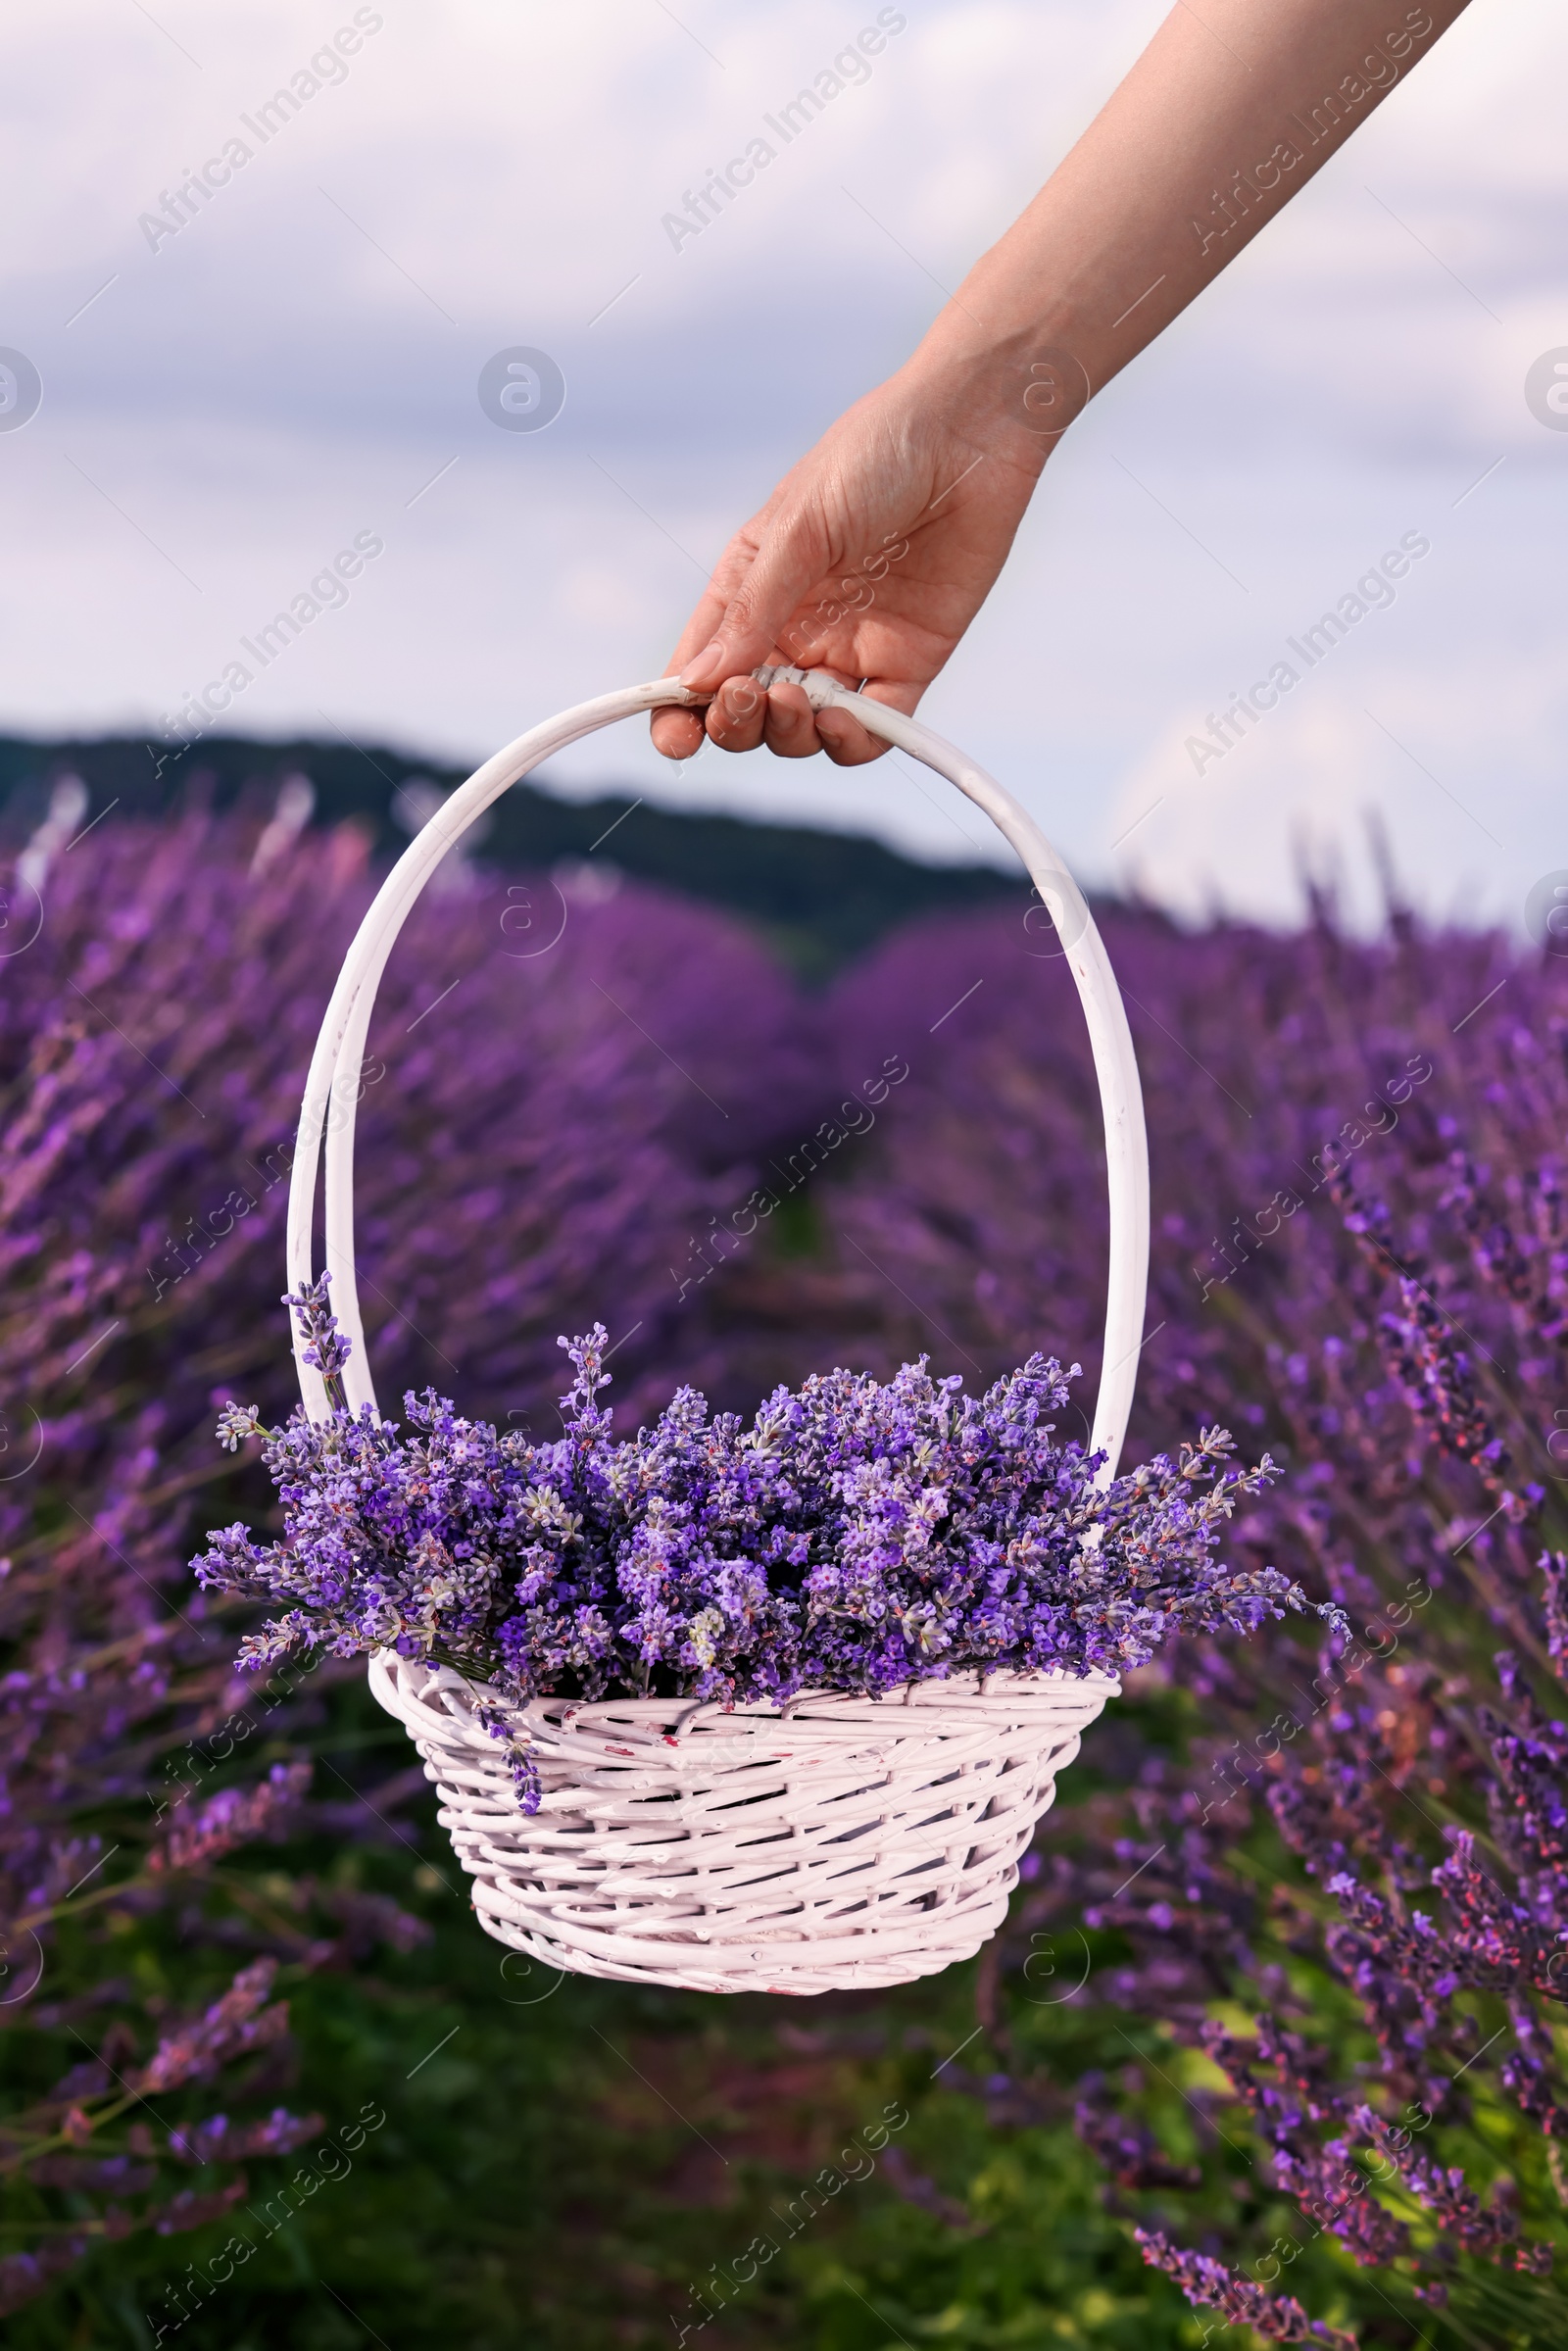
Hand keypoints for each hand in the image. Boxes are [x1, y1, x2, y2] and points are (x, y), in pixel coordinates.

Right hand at [649, 357, 1045, 766]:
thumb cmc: (874, 455)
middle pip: (749, 710)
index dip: (680, 710)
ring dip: (792, 733)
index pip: (704, 665)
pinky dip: (855, 740)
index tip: (673, 736)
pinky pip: (877, 727)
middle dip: (736, 722)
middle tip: (748, 696)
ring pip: (806, 730)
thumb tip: (698, 682)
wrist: (970, 430)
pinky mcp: (910, 662)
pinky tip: (845, 720)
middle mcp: (797, 627)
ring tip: (800, 701)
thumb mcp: (798, 528)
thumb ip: (753, 609)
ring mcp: (853, 648)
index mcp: (753, 589)